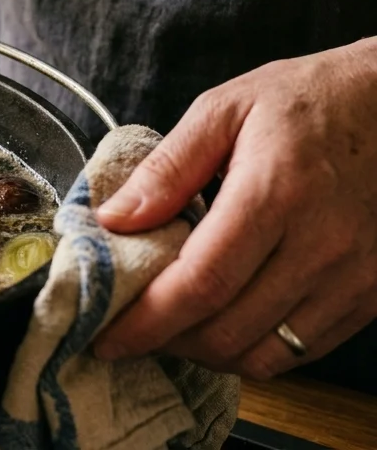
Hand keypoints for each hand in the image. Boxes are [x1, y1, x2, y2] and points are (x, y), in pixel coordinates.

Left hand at [92, 38, 376, 378]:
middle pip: (227, 331)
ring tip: (171, 328)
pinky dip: (253, 349)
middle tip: (130, 327)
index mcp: (274, 194)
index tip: (106, 336)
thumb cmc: (308, 100)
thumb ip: (167, 168)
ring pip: (265, 355)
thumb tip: (113, 219)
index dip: (147, 321)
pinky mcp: (371, 295)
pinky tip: (223, 322)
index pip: (200, 283)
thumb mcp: (224, 110)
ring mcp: (353, 278)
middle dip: (167, 342)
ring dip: (207, 353)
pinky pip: (302, 350)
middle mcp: (320, 246)